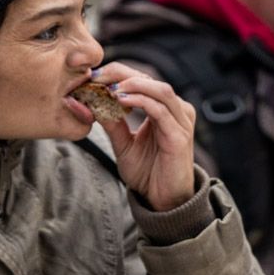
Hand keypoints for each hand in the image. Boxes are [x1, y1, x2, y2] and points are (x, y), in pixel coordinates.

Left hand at [91, 62, 195, 211]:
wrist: (163, 201)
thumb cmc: (148, 173)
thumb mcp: (124, 144)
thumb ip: (113, 123)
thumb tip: (92, 103)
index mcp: (165, 109)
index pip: (142, 80)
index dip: (118, 74)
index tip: (92, 76)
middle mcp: (176, 111)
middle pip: (150, 78)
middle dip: (121, 74)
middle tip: (96, 77)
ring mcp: (181, 122)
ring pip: (159, 89)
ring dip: (132, 84)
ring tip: (108, 87)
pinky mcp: (179, 136)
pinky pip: (160, 110)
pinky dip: (140, 100)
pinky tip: (121, 99)